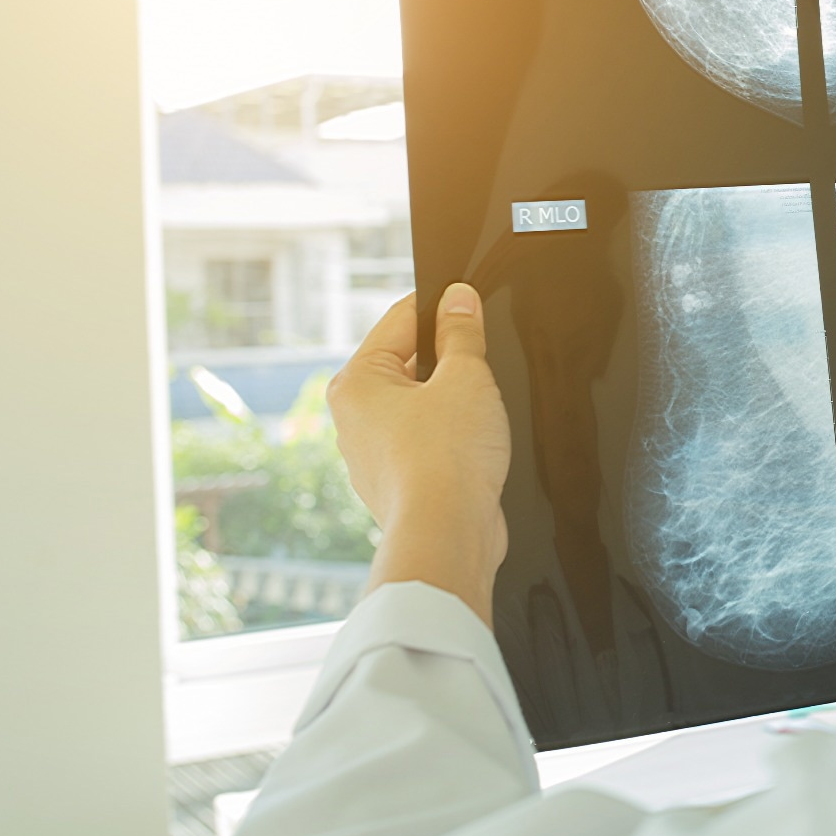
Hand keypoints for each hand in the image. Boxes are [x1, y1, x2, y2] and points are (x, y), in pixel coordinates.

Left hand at [327, 284, 510, 625]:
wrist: (447, 536)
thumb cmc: (447, 460)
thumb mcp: (466, 377)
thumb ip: (462, 332)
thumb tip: (458, 299)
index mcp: (356, 383)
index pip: (399, 321)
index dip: (442, 307)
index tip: (471, 302)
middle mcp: (354, 418)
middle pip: (409, 363)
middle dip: (450, 362)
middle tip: (482, 369)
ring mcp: (373, 455)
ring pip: (420, 405)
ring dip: (453, 403)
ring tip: (479, 416)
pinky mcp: (397, 482)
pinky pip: (428, 442)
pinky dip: (452, 438)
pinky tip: (475, 447)